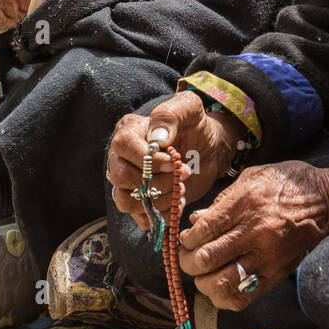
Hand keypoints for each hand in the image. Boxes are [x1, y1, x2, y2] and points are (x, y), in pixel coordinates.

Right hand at [108, 91, 237, 230]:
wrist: (209, 150)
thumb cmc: (196, 126)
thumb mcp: (189, 109)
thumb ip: (170, 114)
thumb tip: (157, 139)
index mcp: (129, 131)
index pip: (122, 146)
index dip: (147, 158)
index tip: (172, 162)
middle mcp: (121, 158)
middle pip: (119, 176)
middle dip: (154, 181)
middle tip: (181, 176)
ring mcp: (128, 183)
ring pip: (125, 201)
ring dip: (158, 200)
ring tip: (180, 189)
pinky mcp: (140, 204)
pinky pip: (140, 218)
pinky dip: (162, 214)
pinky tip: (178, 201)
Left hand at [177, 161, 328, 309]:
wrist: (327, 200)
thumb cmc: (288, 183)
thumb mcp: (252, 177)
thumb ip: (222, 199)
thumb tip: (197, 220)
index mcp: (245, 204)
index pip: (203, 231)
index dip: (186, 239)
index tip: (186, 238)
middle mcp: (254, 232)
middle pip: (205, 259)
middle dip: (187, 261)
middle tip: (188, 256)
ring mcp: (266, 257)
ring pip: (220, 283)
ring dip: (202, 281)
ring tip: (202, 272)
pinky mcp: (275, 275)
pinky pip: (242, 297)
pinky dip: (223, 297)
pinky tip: (219, 286)